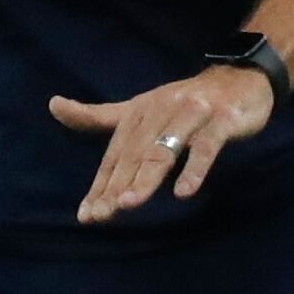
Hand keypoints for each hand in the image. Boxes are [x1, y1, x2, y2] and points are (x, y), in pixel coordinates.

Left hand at [51, 65, 275, 223]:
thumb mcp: (140, 108)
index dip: (100, 183)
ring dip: (146, 176)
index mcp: (139, 112)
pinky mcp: (222, 120)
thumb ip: (99, 115)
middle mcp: (161, 110)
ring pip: (165, 149)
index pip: (116, 154)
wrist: (241, 79)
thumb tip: (52, 105)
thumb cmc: (186, 102)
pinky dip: (194, 168)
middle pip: (135, 153)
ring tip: (128, 204)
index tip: (86, 214)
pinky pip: (207, 147)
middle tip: (100, 215)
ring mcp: (192, 114)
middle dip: (116, 185)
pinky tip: (183, 192)